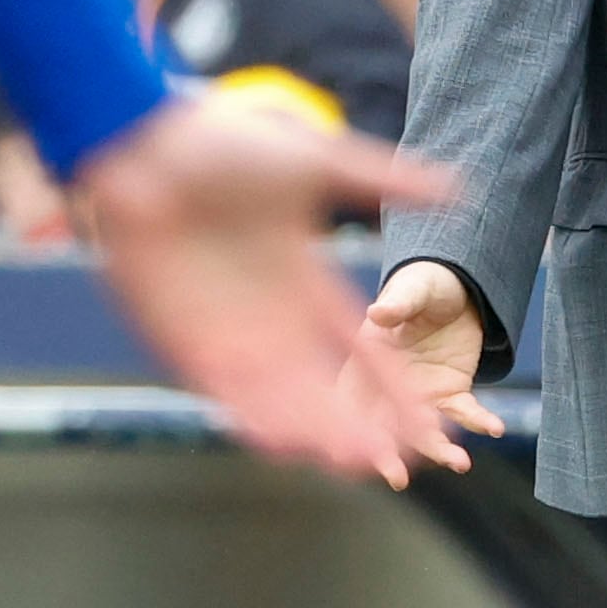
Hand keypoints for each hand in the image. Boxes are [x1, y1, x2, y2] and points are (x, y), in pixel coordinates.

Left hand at [76, 101, 452, 474]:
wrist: (145, 143)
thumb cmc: (226, 143)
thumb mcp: (319, 160)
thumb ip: (384, 181)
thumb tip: (461, 188)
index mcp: (309, 288)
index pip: (365, 355)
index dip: (398, 393)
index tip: (434, 427)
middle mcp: (273, 321)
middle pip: (328, 392)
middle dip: (361, 429)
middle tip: (397, 464)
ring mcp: (229, 334)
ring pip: (283, 401)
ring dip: (316, 432)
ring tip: (353, 462)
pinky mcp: (183, 340)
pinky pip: (224, 392)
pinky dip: (253, 418)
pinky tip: (284, 445)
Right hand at [338, 257, 505, 490]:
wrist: (456, 289)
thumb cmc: (421, 286)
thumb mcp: (411, 289)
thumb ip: (397, 305)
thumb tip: (379, 312)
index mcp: (363, 364)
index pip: (349, 403)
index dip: (346, 427)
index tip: (348, 451)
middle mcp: (388, 389)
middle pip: (382, 429)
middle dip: (387, 455)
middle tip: (396, 479)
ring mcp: (420, 396)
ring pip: (424, 431)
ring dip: (439, 450)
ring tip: (459, 463)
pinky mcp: (452, 394)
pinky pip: (465, 413)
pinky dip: (479, 421)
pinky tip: (495, 427)